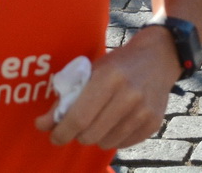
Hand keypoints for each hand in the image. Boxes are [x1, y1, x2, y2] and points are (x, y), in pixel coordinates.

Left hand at [37, 32, 180, 150]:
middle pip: (90, 134)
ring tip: (99, 120)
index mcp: (109, 77)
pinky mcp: (154, 123)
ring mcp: (144, 111)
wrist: (159, 57)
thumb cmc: (118, 64)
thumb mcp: (91, 71)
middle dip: (77, 135)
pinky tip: (116, 121)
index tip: (54, 136)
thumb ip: (67, 97)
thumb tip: (42, 124)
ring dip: (96, 136)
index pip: (79, 117)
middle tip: (76, 127)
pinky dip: (113, 137)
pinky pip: (123, 144)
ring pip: (106, 143)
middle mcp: (129, 96)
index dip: (61, 132)